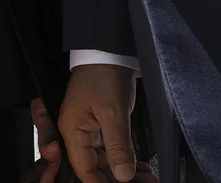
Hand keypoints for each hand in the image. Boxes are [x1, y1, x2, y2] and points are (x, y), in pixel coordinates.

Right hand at [59, 64, 138, 182]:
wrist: (109, 51)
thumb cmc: (104, 74)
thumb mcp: (113, 111)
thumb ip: (118, 146)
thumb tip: (124, 175)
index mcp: (72, 130)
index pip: (85, 169)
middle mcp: (78, 133)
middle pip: (96, 168)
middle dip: (119, 180)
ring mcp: (90, 130)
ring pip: (106, 161)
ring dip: (126, 172)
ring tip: (148, 178)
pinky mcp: (102, 125)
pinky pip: (111, 150)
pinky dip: (126, 159)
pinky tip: (141, 167)